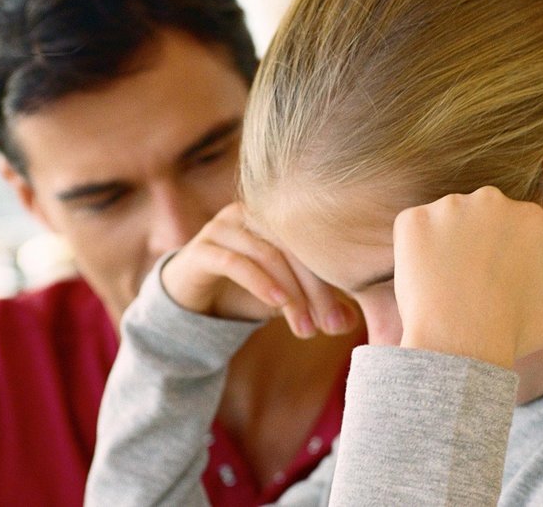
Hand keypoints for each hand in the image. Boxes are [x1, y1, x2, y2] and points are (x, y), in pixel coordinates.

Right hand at [161, 203, 358, 338]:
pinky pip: (235, 262)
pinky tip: (278, 305)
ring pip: (268, 255)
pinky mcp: (201, 249)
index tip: (341, 321)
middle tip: (328, 326)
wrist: (191, 299)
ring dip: (291, 294)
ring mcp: (224, 227)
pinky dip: (260, 283)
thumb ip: (317, 304)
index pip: (314, 242)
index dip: (332, 280)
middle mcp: (251, 213)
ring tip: (305, 328)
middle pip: (295, 246)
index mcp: (277, 215)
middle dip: (315, 290)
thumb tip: (351, 323)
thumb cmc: (246, 290)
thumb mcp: (287, 298)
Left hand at [394, 187, 542, 367]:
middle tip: (465, 278)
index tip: (496, 275)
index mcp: (528, 216)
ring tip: (442, 281)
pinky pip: (411, 230)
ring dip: (442, 243)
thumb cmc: (510, 333)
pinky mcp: (411, 220)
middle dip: (473, 239)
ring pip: (443, 221)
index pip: (514, 224)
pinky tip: (421, 278)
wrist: (460, 340)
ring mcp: (447, 206)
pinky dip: (412, 251)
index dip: (505, 250)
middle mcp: (489, 199)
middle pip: (478, 215)